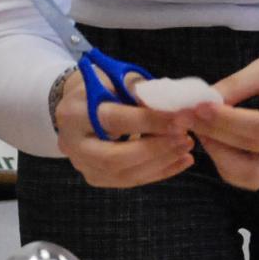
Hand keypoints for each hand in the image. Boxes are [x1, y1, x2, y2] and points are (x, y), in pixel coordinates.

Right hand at [54, 68, 196, 189]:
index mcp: (74, 112)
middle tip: (184, 138)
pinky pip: (131, 180)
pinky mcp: (97, 177)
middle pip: (113, 157)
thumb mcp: (118, 79)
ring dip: (161, 162)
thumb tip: (172, 107)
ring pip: (123, 174)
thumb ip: (140, 91)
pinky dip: (160, 172)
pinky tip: (181, 160)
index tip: (181, 119)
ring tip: (186, 147)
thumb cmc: (104, 88)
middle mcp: (72, 143)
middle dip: (154, 149)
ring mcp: (83, 165)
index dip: (150, 121)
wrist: (81, 107)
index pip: (114, 120)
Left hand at [187, 38, 258, 189]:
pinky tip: (211, 138)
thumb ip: (235, 86)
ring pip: (249, 173)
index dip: (226, 120)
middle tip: (185, 116)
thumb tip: (200, 101)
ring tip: (198, 128)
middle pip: (253, 148)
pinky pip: (249, 174)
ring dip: (218, 154)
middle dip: (214, 133)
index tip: (197, 107)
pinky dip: (226, 161)